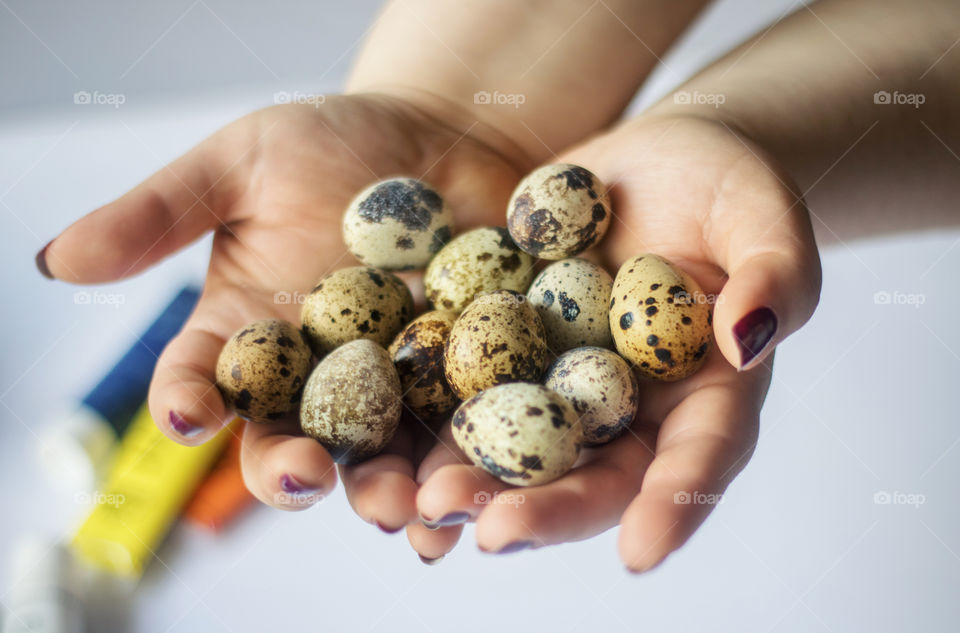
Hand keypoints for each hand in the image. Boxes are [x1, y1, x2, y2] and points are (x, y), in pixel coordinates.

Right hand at [41, 94, 528, 550]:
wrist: (441, 136)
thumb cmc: (332, 142)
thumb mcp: (243, 163)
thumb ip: (162, 212)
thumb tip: (57, 259)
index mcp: (246, 332)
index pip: (202, 379)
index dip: (187, 401)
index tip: (186, 415)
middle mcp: (311, 375)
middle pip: (288, 438)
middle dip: (290, 468)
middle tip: (303, 478)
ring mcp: (388, 384)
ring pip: (375, 453)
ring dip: (382, 486)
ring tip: (396, 508)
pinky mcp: (459, 379)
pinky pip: (455, 428)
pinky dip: (458, 458)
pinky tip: (464, 482)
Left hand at [413, 114, 821, 569]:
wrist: (650, 163)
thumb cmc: (725, 185)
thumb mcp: (762, 214)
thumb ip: (775, 272)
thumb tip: (750, 340)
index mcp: (706, 391)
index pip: (700, 455)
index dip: (675, 503)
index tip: (640, 553)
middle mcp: (631, 406)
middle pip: (596, 474)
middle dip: (547, 510)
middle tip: (495, 534)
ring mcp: (563, 383)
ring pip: (523, 449)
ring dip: (477, 482)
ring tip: (427, 505)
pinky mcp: (507, 349)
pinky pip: (469, 390)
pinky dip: (432, 422)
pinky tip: (390, 447)